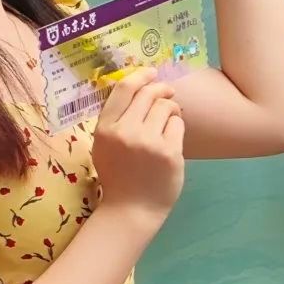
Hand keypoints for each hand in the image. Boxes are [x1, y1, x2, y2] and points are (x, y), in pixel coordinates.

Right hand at [91, 68, 184, 222]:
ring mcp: (148, 142)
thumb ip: (116, 119)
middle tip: (168, 93)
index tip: (151, 73)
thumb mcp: (105, 145)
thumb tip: (138, 86)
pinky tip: (171, 139)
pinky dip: (177, 127)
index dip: (140, 76)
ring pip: (166, 107)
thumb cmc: (119, 176)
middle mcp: (125, 132)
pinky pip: (178, 124)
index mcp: (105, 129)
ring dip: (170, 109)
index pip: (124, 89)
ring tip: (167, 122)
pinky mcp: (170, 152)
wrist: (131, 210)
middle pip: (149, 93)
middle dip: (161, 89)